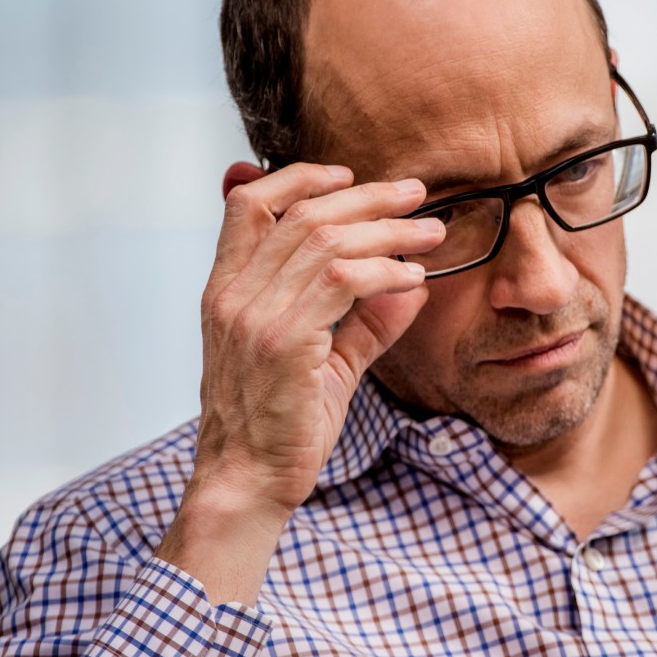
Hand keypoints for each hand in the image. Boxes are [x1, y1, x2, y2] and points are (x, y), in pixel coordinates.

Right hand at [156, 162, 442, 603]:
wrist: (247, 482)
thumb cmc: (277, 426)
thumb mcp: (321, 361)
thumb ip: (361, 321)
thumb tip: (410, 285)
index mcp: (226, 290)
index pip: (249, 204)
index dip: (299, 177)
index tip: (347, 174)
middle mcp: (233, 294)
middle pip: (302, 213)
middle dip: (366, 197)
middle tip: (415, 193)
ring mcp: (254, 316)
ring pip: (327, 239)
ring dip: (387, 230)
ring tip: (429, 233)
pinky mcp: (284, 342)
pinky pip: (343, 282)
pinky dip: (385, 271)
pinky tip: (412, 279)